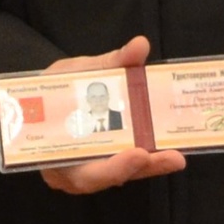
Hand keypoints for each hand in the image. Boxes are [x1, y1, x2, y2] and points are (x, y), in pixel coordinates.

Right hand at [38, 35, 188, 197]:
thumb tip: (140, 46)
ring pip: (124, 173)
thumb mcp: (75, 72)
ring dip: (152, 164)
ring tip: (176, 156)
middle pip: (111, 177)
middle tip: (172, 157)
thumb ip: (110, 63)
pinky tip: (171, 147)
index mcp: (54, 155)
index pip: (84, 173)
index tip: (138, 152)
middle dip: (143, 167)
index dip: (113, 166)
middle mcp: (73, 171)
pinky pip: (130, 164)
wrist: (47, 96)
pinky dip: (149, 156)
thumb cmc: (56, 89)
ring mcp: (92, 169)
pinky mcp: (110, 161)